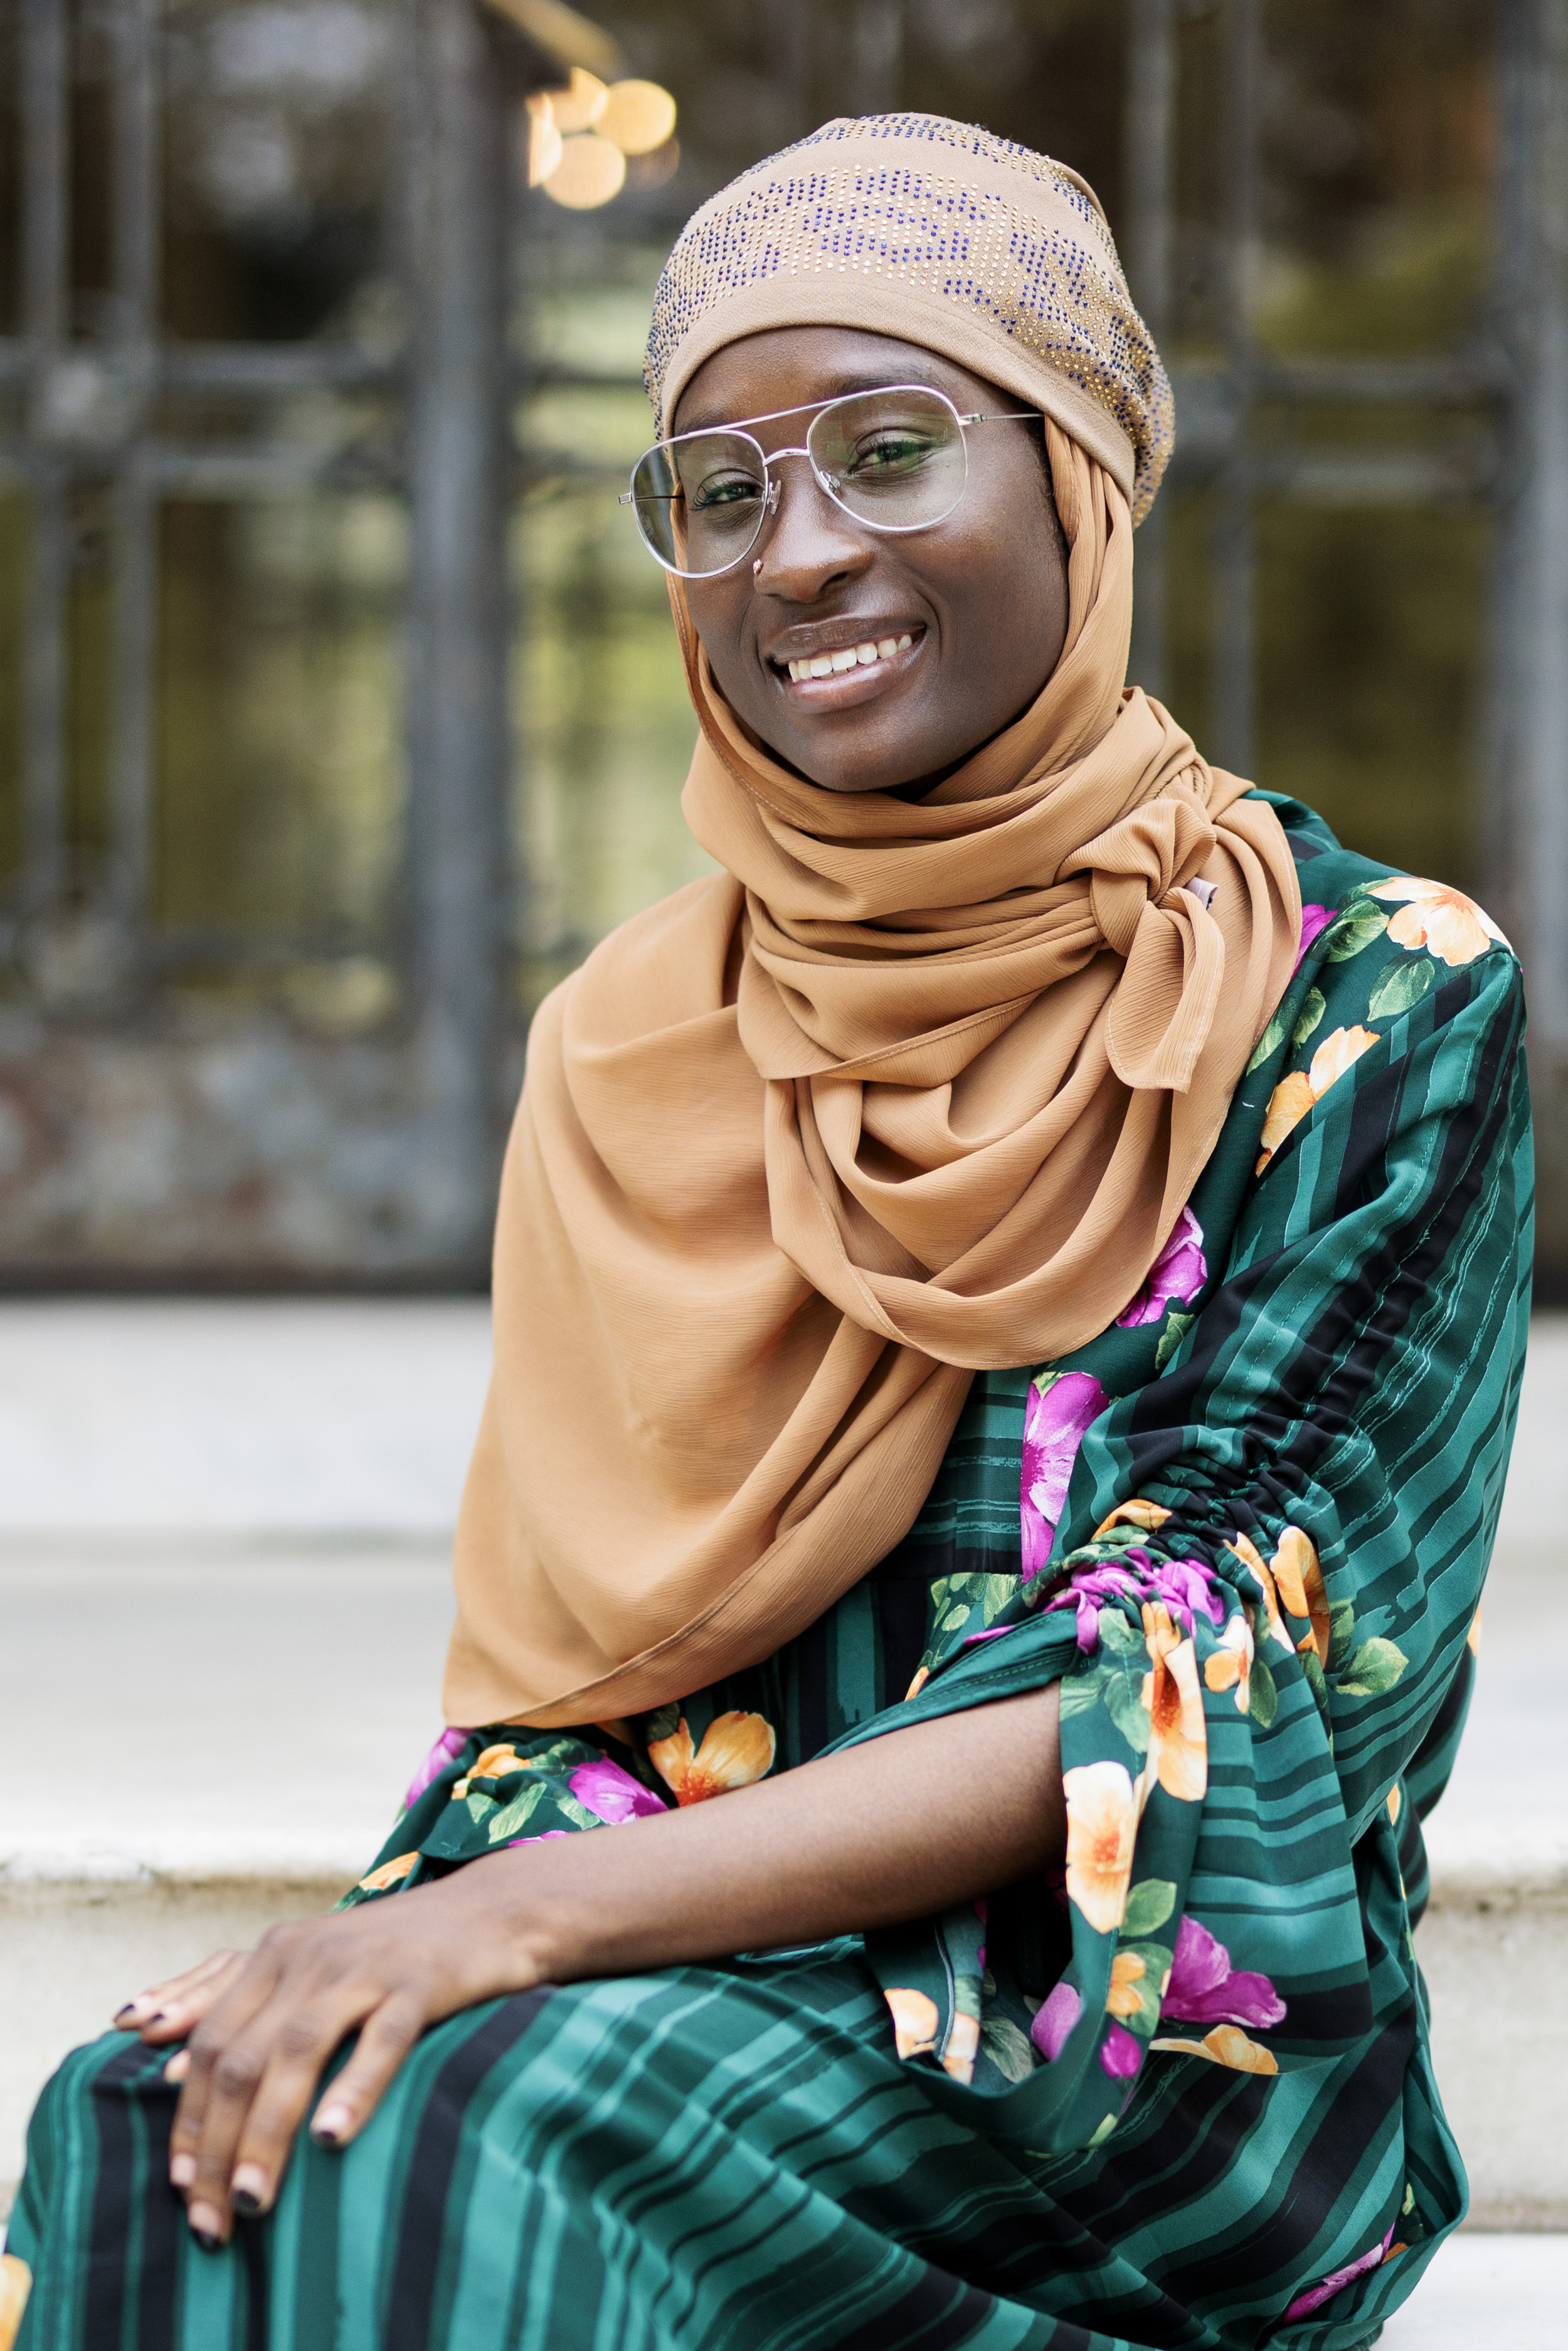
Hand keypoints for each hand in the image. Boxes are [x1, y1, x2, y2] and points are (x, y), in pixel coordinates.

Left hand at [122, 1862, 553, 2247]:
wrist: (493, 1909)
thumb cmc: (396, 1955)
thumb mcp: (312, 1969)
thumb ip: (245, 2010)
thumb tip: (167, 2074)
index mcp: (276, 1953)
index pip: (210, 2042)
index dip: (189, 2118)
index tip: (182, 2188)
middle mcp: (310, 1955)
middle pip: (241, 2055)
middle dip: (217, 2145)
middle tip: (211, 2220)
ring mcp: (365, 1966)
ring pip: (297, 2051)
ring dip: (267, 2131)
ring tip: (254, 2199)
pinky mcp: (421, 1980)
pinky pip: (382, 2038)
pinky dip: (352, 2088)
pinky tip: (332, 2138)